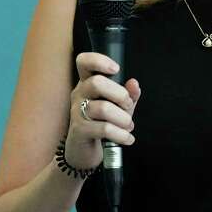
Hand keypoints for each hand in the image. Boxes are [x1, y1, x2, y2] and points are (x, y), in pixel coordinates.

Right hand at [66, 52, 141, 168]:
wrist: (84, 152)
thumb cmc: (101, 124)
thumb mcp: (118, 108)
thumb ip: (129, 95)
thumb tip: (134, 84)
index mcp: (87, 83)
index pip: (84, 62)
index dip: (99, 60)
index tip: (116, 69)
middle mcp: (80, 94)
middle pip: (96, 83)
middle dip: (120, 94)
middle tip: (127, 106)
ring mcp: (77, 112)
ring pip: (103, 108)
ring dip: (123, 119)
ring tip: (128, 126)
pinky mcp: (79, 130)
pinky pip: (103, 129)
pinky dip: (121, 135)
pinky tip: (128, 138)